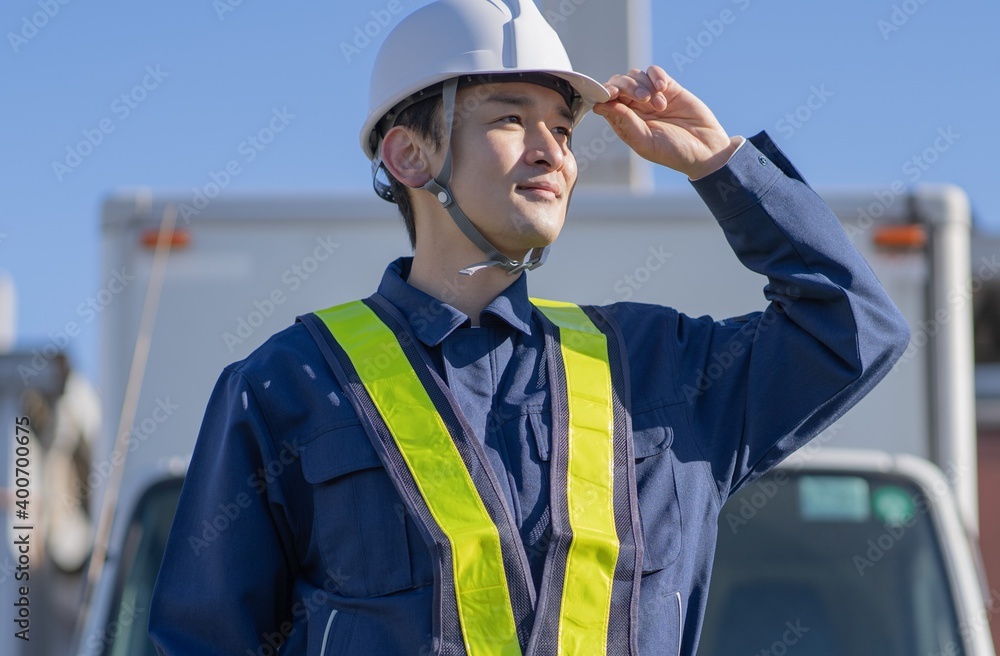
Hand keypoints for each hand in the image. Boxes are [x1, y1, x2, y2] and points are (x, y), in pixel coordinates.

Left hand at [593, 66, 740, 179]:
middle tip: (642, 99)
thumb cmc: (674, 152)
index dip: (604, 93)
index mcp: (625, 122)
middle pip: (619, 84)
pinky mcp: (669, 87)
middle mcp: (635, 108)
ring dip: (643, 85)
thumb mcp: (646, 141)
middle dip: (626, 87)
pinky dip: (656, 76)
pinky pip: (654, 72)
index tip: (610, 94)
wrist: (706, 149)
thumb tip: (600, 106)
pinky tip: (663, 89)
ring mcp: (651, 96)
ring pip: (635, 75)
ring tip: (660, 105)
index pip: (606, 100)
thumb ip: (624, 122)